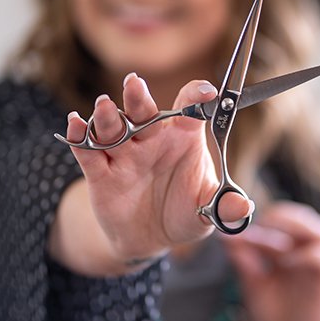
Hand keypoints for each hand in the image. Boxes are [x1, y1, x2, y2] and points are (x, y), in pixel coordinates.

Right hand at [65, 73, 251, 262]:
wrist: (151, 238)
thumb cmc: (185, 213)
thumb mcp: (208, 212)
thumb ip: (224, 206)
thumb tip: (245, 206)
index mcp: (183, 139)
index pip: (190, 110)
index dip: (196, 96)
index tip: (206, 90)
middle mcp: (152, 140)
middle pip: (144, 112)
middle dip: (138, 97)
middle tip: (134, 83)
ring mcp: (125, 154)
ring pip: (114, 128)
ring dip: (108, 116)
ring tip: (104, 106)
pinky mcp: (100, 172)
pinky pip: (88, 151)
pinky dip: (79, 136)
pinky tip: (74, 123)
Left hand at [224, 202, 319, 320]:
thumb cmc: (277, 316)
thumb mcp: (254, 284)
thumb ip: (244, 260)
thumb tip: (226, 236)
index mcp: (292, 248)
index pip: (282, 218)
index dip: (261, 219)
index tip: (237, 229)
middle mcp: (309, 251)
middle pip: (303, 215)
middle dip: (279, 217)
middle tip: (257, 231)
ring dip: (296, 229)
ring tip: (274, 243)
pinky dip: (303, 255)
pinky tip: (286, 263)